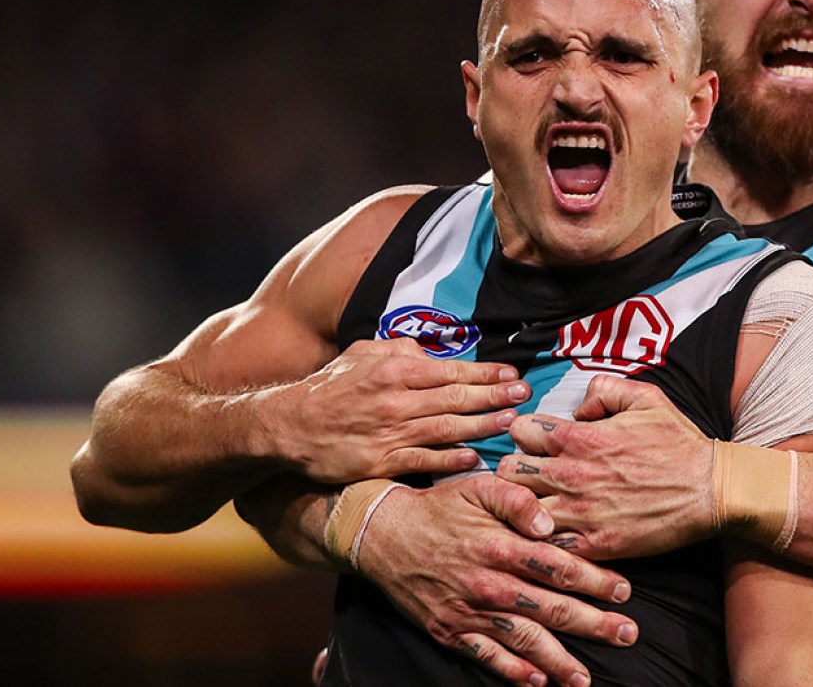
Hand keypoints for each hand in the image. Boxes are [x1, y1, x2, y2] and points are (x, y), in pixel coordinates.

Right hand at [260, 338, 529, 482]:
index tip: (510, 374)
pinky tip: (474, 457)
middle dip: (495, 396)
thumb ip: (399, 351)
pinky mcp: (381, 462)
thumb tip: (432, 353)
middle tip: (524, 394)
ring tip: (511, 422)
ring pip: (447, 428)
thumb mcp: (361, 355)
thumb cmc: (328, 388)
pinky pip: (424, 461)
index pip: (451, 370)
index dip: (485, 373)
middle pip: (457, 398)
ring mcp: (390, 433)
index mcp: (394, 371)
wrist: (288, 426)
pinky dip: (451, 459)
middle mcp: (397, 401)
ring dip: (483, 426)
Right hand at [358, 474, 637, 686]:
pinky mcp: (451, 631)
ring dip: (559, 660)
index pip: (560, 567)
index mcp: (502, 546)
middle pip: (552, 609)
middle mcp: (490, 584)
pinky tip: (537, 682)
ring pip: (525, 641)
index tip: (624, 591)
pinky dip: (513, 672)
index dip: (595, 581)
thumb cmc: (440, 507)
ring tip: (586, 676)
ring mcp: (470, 612)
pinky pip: (487, 657)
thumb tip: (550, 522)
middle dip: (594, 624)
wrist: (384, 535)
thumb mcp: (480, 486)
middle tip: (628, 634)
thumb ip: (519, 500)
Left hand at [498, 374, 716, 559]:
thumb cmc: (679, 443)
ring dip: (526, 508)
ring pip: (520, 511)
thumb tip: (577, 407)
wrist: (710, 490)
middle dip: (515, 471)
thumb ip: (603, 390)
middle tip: (532, 476)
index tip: (538, 443)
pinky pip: (547, 545)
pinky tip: (557, 531)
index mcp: (579, 438)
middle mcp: (571, 475)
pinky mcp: (594, 545)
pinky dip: (546, 538)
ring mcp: (580, 513)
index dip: (525, 434)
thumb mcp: (645, 397)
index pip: (519, 430)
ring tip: (539, 506)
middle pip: (508, 472)